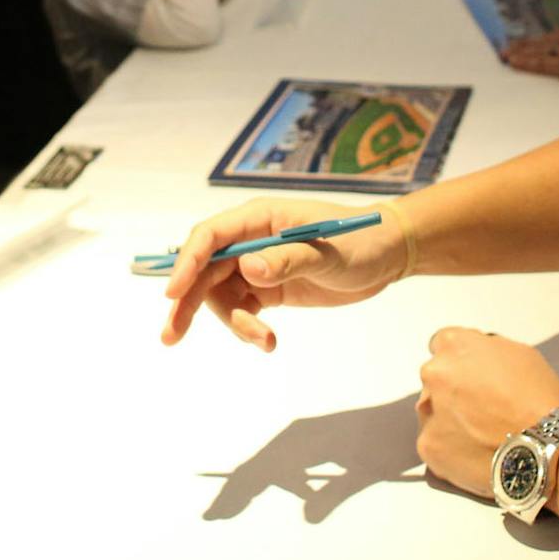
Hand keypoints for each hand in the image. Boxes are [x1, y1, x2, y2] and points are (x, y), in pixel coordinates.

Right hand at [160, 198, 412, 350]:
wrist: (386, 255)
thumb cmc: (360, 242)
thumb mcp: (328, 252)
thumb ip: (288, 259)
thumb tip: (248, 269)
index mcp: (259, 218)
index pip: (211, 236)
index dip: (187, 262)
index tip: (173, 293)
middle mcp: (250, 240)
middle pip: (205, 270)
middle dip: (187, 303)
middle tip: (171, 337)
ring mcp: (257, 264)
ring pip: (222, 296)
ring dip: (234, 323)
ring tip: (264, 341)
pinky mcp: (267, 288)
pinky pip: (243, 309)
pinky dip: (248, 328)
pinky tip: (269, 341)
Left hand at [415, 327, 558, 496]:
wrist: (542, 447)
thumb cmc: (538, 398)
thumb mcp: (520, 354)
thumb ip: (487, 351)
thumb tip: (477, 359)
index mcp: (454, 345)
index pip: (442, 345)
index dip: (460, 361)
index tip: (472, 376)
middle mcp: (433, 374)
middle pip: (435, 380)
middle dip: (452, 390)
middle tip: (481, 408)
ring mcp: (428, 411)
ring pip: (432, 412)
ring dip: (449, 419)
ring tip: (482, 435)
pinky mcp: (428, 446)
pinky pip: (435, 444)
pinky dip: (450, 449)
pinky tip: (476, 452)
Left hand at [502, 16, 558, 84]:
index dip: (549, 39)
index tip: (537, 41)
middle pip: (549, 40)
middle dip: (529, 44)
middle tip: (510, 46)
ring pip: (541, 50)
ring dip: (522, 53)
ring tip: (506, 55)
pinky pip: (544, 64)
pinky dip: (527, 63)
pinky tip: (513, 63)